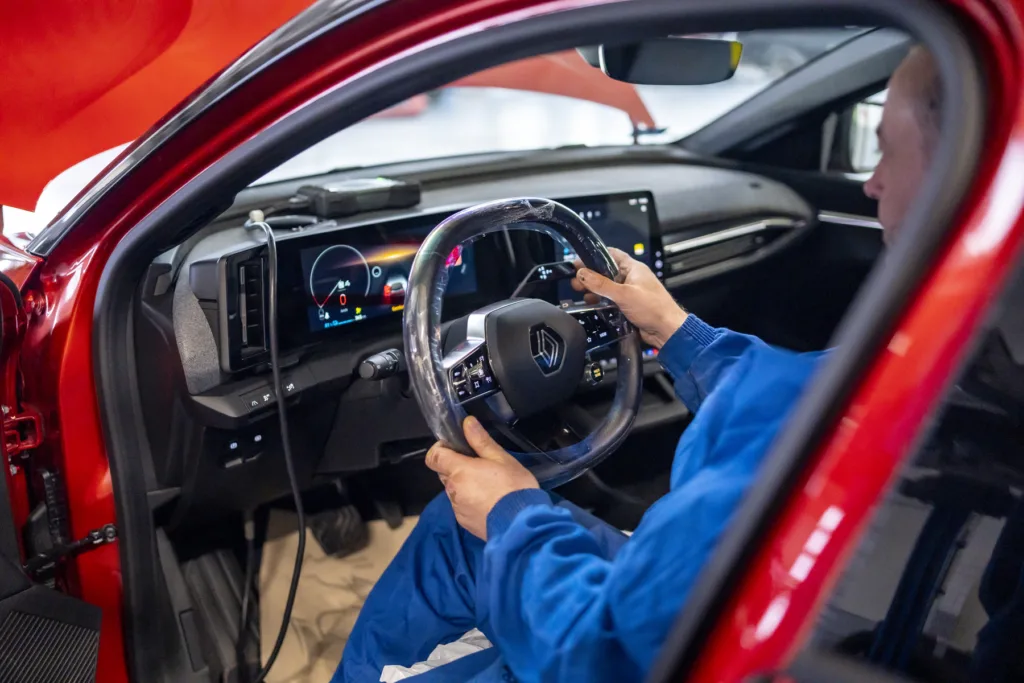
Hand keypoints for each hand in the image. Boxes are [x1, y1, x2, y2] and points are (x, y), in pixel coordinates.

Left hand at [425, 416, 538, 539]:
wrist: (521, 525)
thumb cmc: (513, 487)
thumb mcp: (501, 459)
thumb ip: (480, 441)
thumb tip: (467, 422)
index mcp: (458, 471)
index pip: (433, 456)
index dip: (440, 448)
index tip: (456, 446)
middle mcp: (452, 490)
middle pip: (444, 473)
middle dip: (457, 467)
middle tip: (479, 465)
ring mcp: (457, 508)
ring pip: (454, 490)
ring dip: (465, 485)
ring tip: (489, 486)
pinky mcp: (464, 522)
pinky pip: (461, 506)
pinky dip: (471, 501)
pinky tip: (490, 502)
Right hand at [572, 248, 686, 347]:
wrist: (667, 331)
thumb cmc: (654, 308)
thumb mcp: (624, 294)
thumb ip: (601, 284)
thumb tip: (583, 273)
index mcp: (633, 268)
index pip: (611, 254)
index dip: (594, 256)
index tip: (579, 262)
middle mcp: (631, 279)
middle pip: (605, 272)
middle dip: (590, 276)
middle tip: (576, 282)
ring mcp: (629, 293)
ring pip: (606, 288)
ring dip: (594, 291)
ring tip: (582, 295)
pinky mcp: (627, 307)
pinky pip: (610, 301)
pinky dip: (601, 303)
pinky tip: (592, 305)